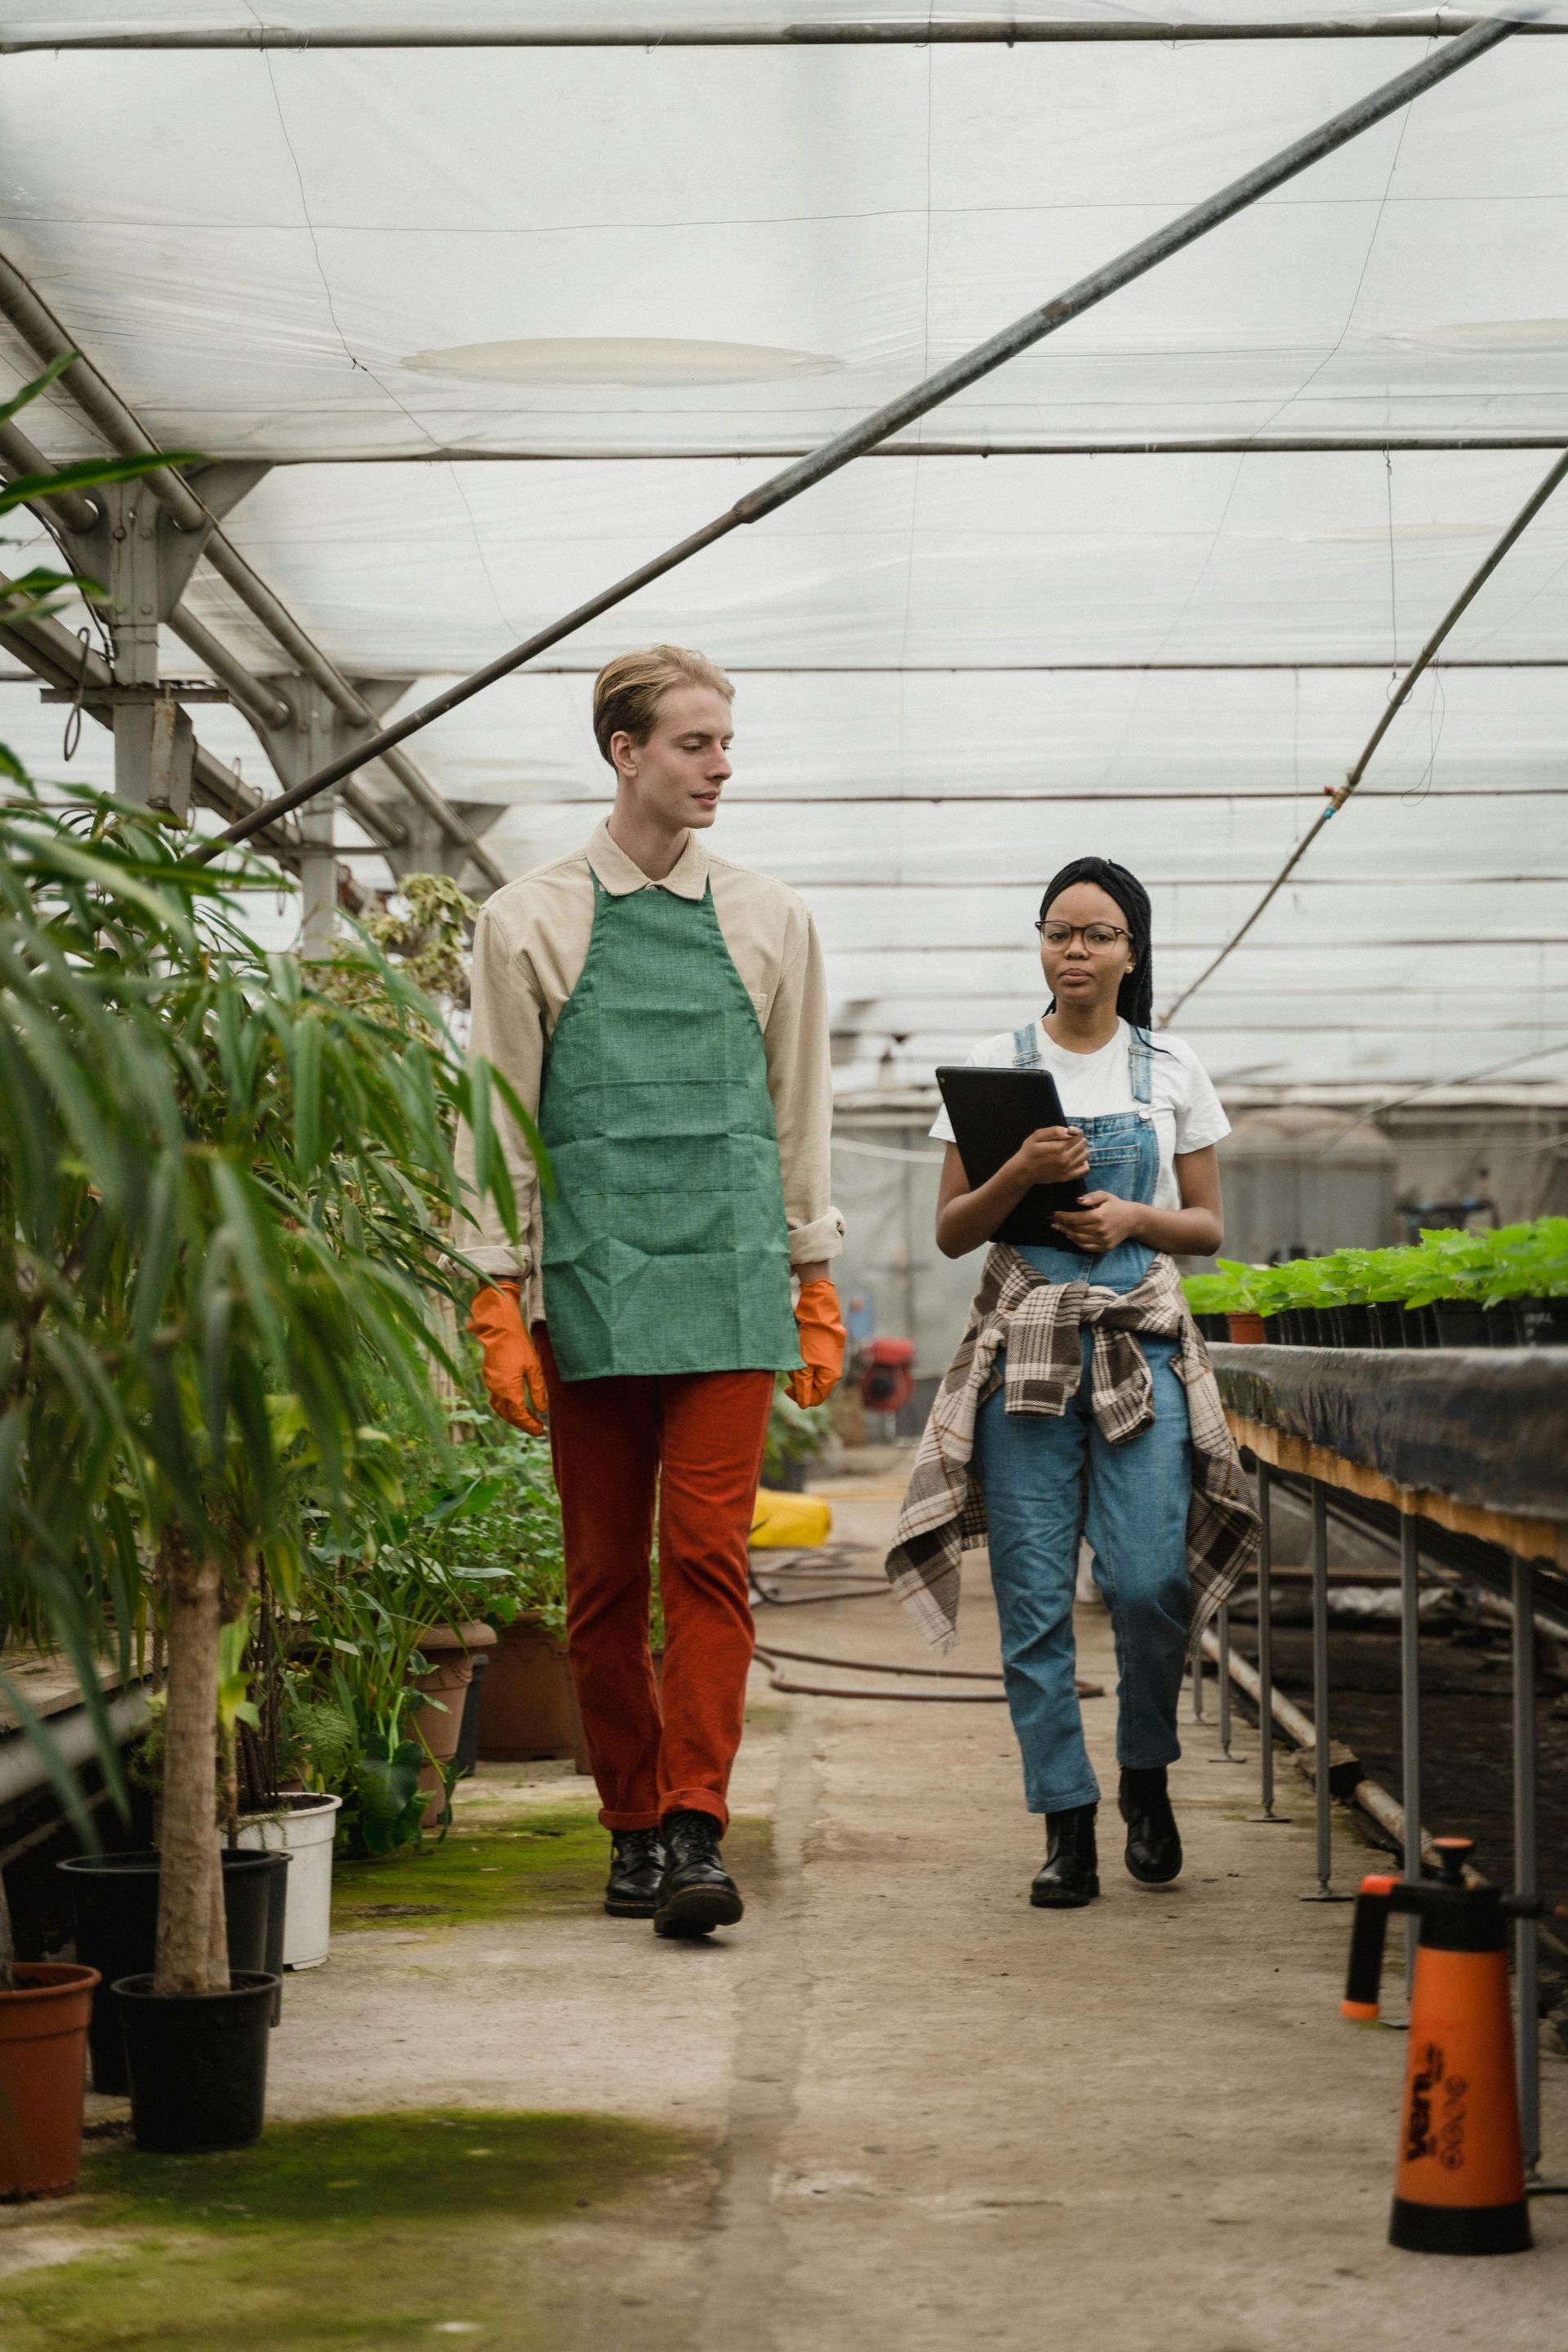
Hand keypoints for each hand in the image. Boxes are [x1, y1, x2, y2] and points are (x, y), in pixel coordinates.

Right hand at [465, 1281, 548, 1434]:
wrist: (499, 1329)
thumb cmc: (519, 1346)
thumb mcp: (534, 1368)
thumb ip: (538, 1390)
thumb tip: (542, 1409)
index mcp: (508, 1390)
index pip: (519, 1415)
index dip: (530, 1425)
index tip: (541, 1431)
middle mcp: (496, 1390)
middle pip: (508, 1415)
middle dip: (522, 1423)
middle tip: (536, 1428)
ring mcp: (490, 1384)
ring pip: (500, 1408)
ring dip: (512, 1416)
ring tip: (527, 1419)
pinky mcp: (488, 1377)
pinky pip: (496, 1398)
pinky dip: (506, 1406)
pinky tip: (515, 1404)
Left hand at [787, 1278, 845, 1408]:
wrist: (819, 1313)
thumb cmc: (811, 1339)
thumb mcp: (804, 1365)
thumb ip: (803, 1387)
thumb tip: (804, 1405)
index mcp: (831, 1377)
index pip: (815, 1399)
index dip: (800, 1397)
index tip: (786, 1388)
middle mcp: (834, 1371)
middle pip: (814, 1387)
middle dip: (800, 1381)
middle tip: (791, 1369)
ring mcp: (831, 1361)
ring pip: (812, 1375)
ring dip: (801, 1370)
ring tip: (795, 1357)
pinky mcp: (827, 1352)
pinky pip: (814, 1364)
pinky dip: (804, 1361)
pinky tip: (800, 1350)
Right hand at [1009, 1125, 1089, 1188]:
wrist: (1023, 1171)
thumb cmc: (1029, 1151)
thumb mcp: (1037, 1136)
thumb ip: (1054, 1131)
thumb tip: (1070, 1131)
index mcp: (1058, 1147)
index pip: (1078, 1135)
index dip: (1075, 1131)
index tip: (1068, 1132)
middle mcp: (1065, 1159)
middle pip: (1083, 1144)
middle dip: (1078, 1139)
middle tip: (1069, 1140)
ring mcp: (1067, 1169)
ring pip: (1086, 1155)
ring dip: (1081, 1150)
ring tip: (1071, 1149)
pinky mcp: (1067, 1177)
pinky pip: (1085, 1169)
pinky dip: (1083, 1163)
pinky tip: (1075, 1160)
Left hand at [1050, 1191, 1145, 1254]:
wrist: (1133, 1220)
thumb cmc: (1116, 1205)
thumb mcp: (1105, 1196)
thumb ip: (1091, 1197)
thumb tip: (1077, 1200)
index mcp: (1099, 1216)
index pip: (1075, 1219)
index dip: (1062, 1217)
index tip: (1054, 1214)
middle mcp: (1100, 1230)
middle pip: (1075, 1229)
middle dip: (1062, 1225)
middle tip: (1053, 1221)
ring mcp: (1103, 1241)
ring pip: (1078, 1239)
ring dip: (1067, 1234)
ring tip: (1059, 1228)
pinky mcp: (1105, 1247)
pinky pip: (1086, 1247)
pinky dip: (1076, 1242)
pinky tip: (1070, 1236)